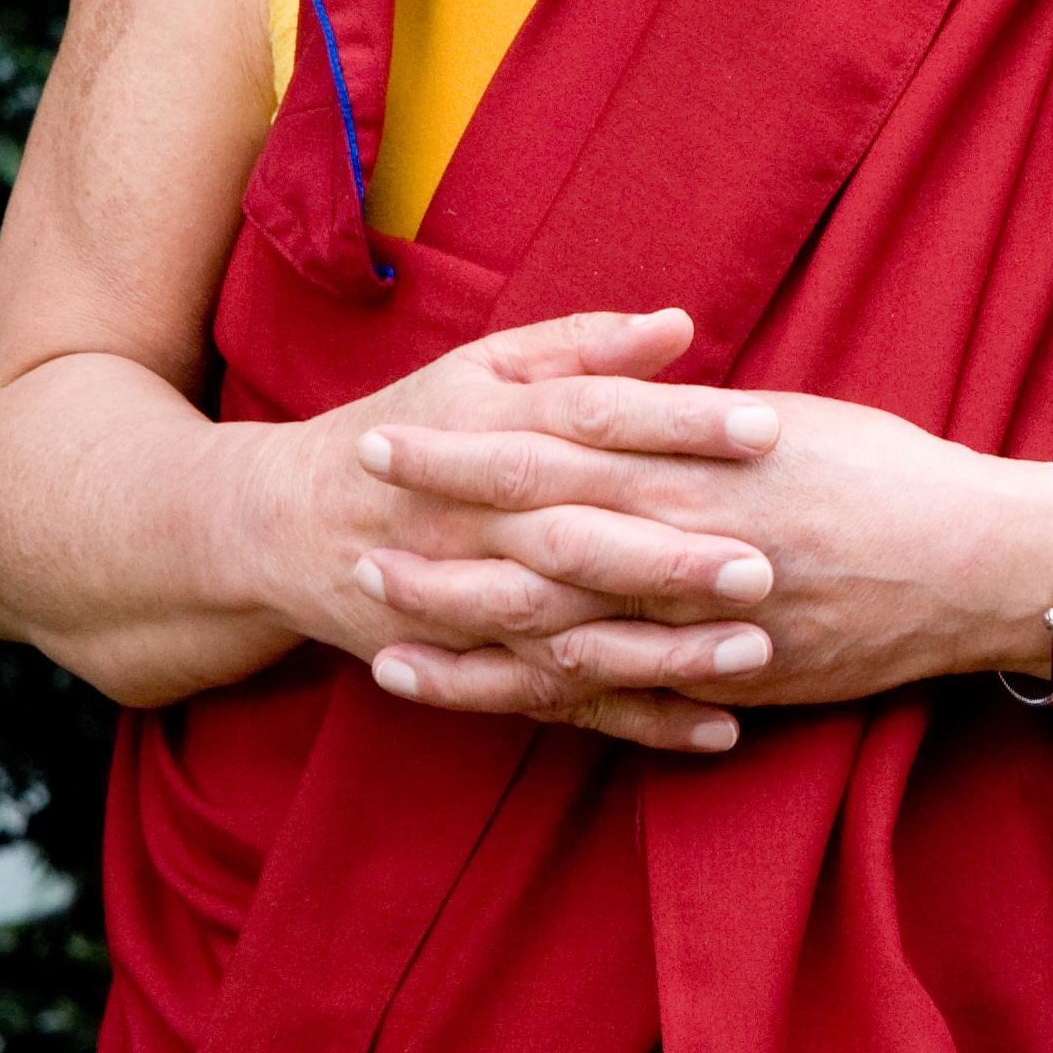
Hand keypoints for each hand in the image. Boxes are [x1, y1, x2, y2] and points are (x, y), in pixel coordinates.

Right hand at [226, 309, 783, 725]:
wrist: (286, 525)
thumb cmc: (408, 429)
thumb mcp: (479, 370)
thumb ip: (580, 348)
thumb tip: (681, 324)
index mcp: (489, 431)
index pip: (594, 419)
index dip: (677, 422)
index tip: (766, 426)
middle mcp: (481, 520)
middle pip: (582, 535)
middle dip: (670, 555)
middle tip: (765, 563)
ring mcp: (473, 604)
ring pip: (572, 632)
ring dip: (663, 650)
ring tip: (755, 650)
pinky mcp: (477, 667)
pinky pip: (562, 701)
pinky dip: (639, 721)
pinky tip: (719, 727)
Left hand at [359, 380, 1052, 751]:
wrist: (986, 565)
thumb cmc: (893, 476)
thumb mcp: (788, 418)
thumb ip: (690, 416)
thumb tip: (617, 393)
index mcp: (700, 460)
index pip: (553, 443)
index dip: (464, 444)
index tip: (390, 432)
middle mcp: (692, 539)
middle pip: (535, 538)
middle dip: (439, 538)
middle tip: (348, 533)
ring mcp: (709, 619)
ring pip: (562, 627)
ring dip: (466, 627)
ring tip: (379, 627)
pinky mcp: (731, 677)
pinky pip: (621, 695)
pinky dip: (543, 696)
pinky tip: (482, 695)